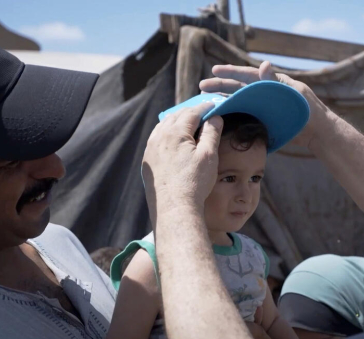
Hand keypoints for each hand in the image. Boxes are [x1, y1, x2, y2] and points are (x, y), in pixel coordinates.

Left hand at [141, 102, 223, 224]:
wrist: (175, 208)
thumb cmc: (195, 182)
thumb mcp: (209, 155)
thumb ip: (212, 133)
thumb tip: (215, 117)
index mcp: (175, 132)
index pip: (192, 112)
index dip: (204, 107)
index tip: (213, 105)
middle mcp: (159, 137)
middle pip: (176, 117)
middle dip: (190, 112)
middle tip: (202, 110)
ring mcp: (151, 149)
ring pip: (164, 127)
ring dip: (177, 121)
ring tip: (188, 122)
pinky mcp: (148, 162)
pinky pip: (157, 140)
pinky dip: (167, 134)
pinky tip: (174, 140)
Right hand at [199, 61, 334, 147]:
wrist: (317, 133)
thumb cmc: (309, 111)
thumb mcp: (294, 94)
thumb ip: (276, 82)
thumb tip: (264, 63)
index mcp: (271, 83)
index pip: (248, 75)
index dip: (231, 72)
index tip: (214, 70)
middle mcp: (264, 94)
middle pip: (239, 88)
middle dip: (220, 86)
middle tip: (202, 87)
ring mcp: (263, 108)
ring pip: (239, 102)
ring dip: (223, 101)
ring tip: (206, 101)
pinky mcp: (263, 121)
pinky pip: (244, 116)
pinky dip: (232, 116)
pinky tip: (220, 117)